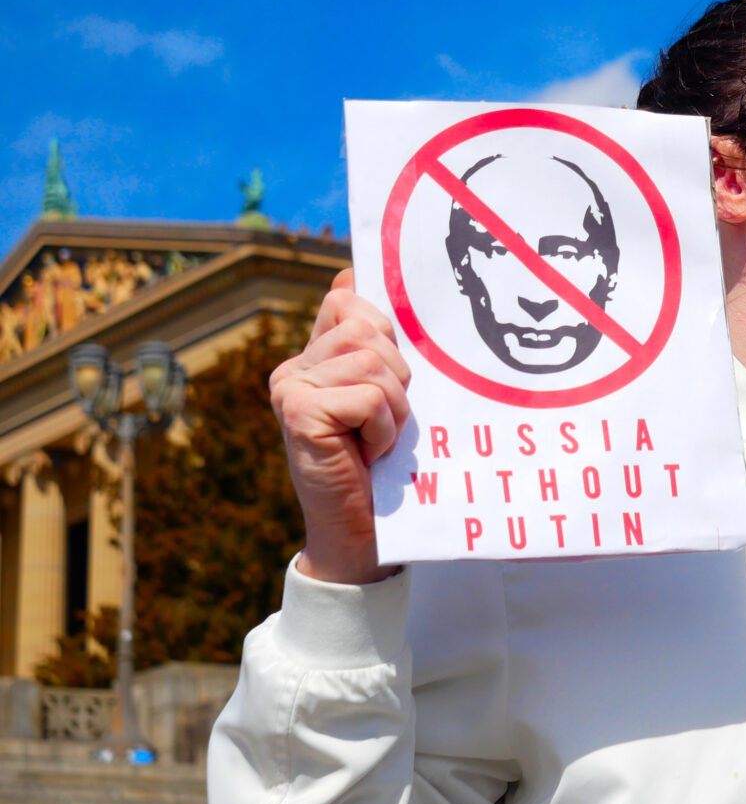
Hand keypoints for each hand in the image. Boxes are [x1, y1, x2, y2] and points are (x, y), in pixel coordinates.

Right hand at [271, 268, 411, 583]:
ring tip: (377, 438)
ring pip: (371, 361)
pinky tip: (367, 453)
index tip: (392, 366)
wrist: (361, 533)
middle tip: (385, 420)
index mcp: (313, 356)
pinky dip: (383, 428)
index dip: (382, 327)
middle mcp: (293, 367)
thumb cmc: (382, 465)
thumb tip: (352, 270)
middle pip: (368, 329)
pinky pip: (367, 396)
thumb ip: (374, 344)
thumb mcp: (386, 396)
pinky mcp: (297, 413)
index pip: (348, 300)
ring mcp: (289, 388)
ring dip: (393, 406)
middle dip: (398, 376)